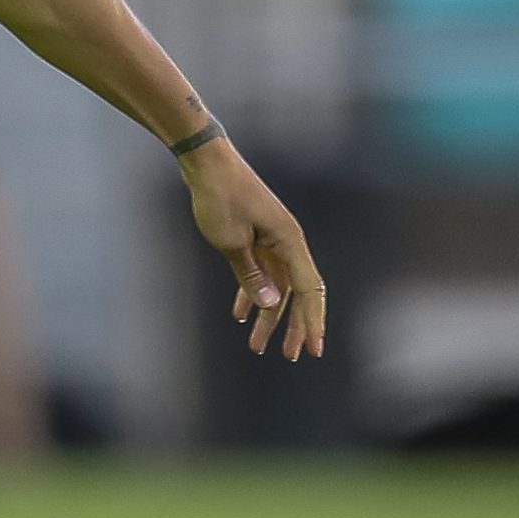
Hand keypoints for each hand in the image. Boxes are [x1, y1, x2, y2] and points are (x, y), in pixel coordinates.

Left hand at [184, 145, 326, 360]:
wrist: (206, 162)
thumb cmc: (220, 197)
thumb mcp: (231, 243)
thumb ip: (251, 276)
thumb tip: (271, 305)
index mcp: (289, 241)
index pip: (309, 289)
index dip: (312, 321)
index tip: (312, 349)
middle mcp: (286, 242)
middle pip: (297, 292)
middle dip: (293, 326)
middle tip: (289, 356)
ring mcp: (271, 240)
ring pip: (276, 286)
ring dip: (267, 315)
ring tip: (256, 345)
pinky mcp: (255, 237)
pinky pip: (259, 272)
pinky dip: (250, 293)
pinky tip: (239, 313)